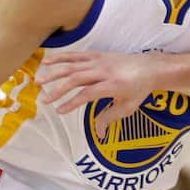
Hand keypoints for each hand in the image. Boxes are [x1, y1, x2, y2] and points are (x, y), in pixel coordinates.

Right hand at [37, 50, 153, 136]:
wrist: (150, 67)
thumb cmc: (139, 89)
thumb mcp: (128, 107)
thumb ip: (110, 118)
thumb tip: (98, 135)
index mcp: (113, 84)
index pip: (87, 94)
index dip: (72, 102)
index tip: (59, 111)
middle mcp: (104, 71)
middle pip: (76, 79)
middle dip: (58, 90)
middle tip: (44, 100)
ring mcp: (99, 61)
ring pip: (73, 65)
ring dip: (54, 73)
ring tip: (39, 81)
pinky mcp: (96, 55)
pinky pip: (76, 55)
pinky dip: (61, 57)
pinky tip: (47, 62)